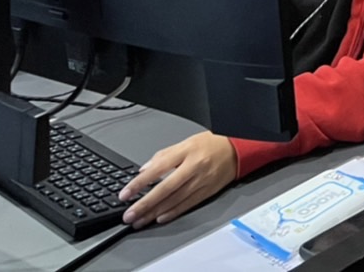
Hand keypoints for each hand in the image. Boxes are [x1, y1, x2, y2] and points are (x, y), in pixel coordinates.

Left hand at [119, 133, 236, 227]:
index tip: (125, 194)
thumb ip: (164, 155)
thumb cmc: (212, 143)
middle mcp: (194, 167)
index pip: (158, 168)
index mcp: (186, 152)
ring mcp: (201, 180)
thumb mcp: (186, 142)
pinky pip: (188, 204)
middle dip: (145, 203)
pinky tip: (160, 218)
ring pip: (175, 200)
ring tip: (139, 220)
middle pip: (165, 188)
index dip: (139, 183)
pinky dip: (173, 213)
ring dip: (154, 212)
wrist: (238, 148)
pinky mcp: (208, 191)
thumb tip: (144, 170)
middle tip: (129, 214)